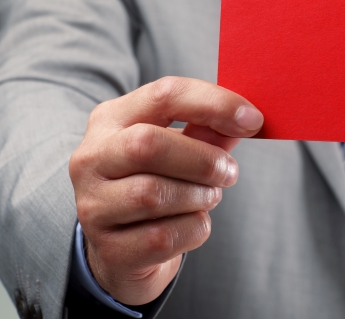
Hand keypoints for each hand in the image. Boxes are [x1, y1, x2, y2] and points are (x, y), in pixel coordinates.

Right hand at [68, 77, 262, 304]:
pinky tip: (190, 223)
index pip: (163, 95)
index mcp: (110, 119)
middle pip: (148, 145)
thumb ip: (208, 131)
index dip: (214, 103)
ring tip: (207, 197)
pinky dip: (193, 229)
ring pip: (154, 194)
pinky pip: (164, 236)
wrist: (124, 249)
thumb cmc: (157, 183)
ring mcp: (93, 205)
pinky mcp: (109, 248)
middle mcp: (91, 158)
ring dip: (199, 197)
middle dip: (203, 159)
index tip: (252, 120)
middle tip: (229, 171)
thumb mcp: (178, 148)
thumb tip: (246, 120)